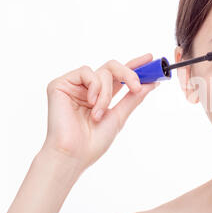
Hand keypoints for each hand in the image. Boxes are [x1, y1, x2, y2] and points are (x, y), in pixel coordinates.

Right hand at [41, 53, 158, 173]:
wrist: (73, 153)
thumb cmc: (93, 141)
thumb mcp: (119, 116)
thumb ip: (133, 98)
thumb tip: (151, 83)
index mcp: (101, 96)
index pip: (119, 76)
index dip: (134, 66)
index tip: (150, 59)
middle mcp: (88, 88)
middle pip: (112, 67)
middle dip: (128, 74)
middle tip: (136, 86)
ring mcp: (74, 85)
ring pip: (103, 72)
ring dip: (106, 94)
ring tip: (98, 114)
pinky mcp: (60, 84)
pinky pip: (86, 72)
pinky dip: (94, 87)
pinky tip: (89, 103)